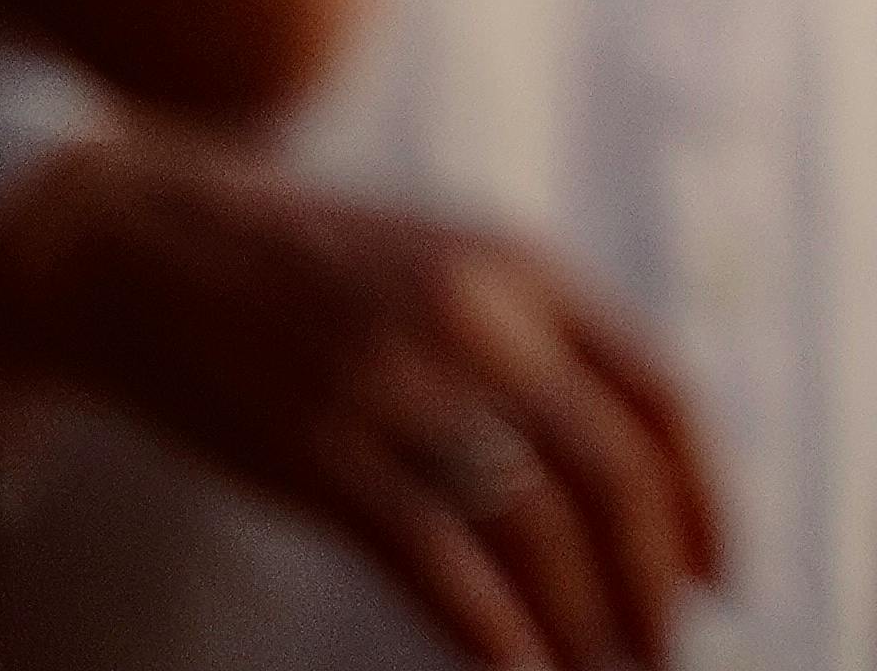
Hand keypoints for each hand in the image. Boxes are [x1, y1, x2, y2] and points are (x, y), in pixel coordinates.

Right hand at [0, 147, 725, 668]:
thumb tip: (628, 463)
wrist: (155, 247)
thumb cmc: (311, 274)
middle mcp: (482, 323)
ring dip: (583, 625)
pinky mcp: (323, 456)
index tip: (721, 577)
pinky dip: (493, 633)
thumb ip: (536, 339)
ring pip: (537, 530)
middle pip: (615, 475)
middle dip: (652, 584)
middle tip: (662, 654)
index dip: (704, 497)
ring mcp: (401, 389)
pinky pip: (436, 562)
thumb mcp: (451, 265)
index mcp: (528, 271)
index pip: (662, 394)